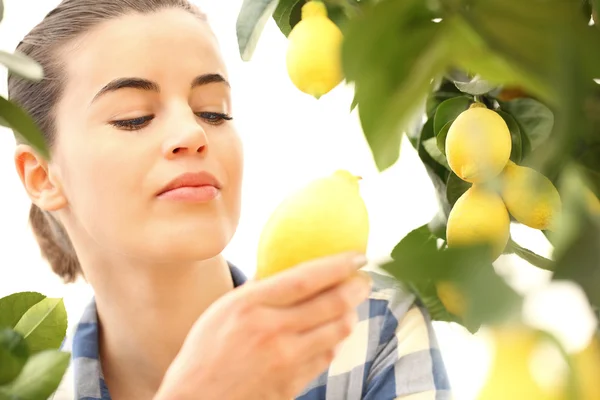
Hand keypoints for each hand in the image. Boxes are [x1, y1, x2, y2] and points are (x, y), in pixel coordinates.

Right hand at [154, 252, 370, 399]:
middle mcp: (271, 331)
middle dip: (357, 288)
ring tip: (349, 307)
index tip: (357, 256)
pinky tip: (329, 334)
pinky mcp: (292, 385)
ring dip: (350, 315)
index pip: (306, 278)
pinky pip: (327, 357)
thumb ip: (258, 289)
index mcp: (250, 305)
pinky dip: (334, 342)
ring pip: (338, 332)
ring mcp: (285, 361)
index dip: (339, 265)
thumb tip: (288, 264)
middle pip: (333, 304)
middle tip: (363, 280)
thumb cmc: (206, 352)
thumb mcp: (224, 309)